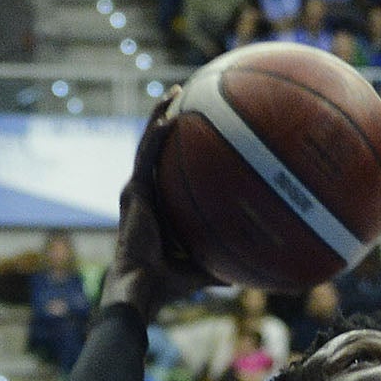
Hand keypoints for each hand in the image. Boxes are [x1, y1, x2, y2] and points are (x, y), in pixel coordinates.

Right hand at [101, 88, 198, 312]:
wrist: (143, 288)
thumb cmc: (168, 285)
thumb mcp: (202, 269)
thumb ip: (220, 265)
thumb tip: (247, 274)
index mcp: (156, 208)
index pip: (166, 169)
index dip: (175, 147)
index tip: (194, 127)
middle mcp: (143, 194)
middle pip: (155, 148)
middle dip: (167, 119)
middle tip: (185, 96)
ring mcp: (136, 190)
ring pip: (147, 144)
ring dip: (160, 115)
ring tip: (175, 92)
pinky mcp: (133, 192)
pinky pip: (146, 156)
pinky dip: (156, 136)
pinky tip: (170, 117)